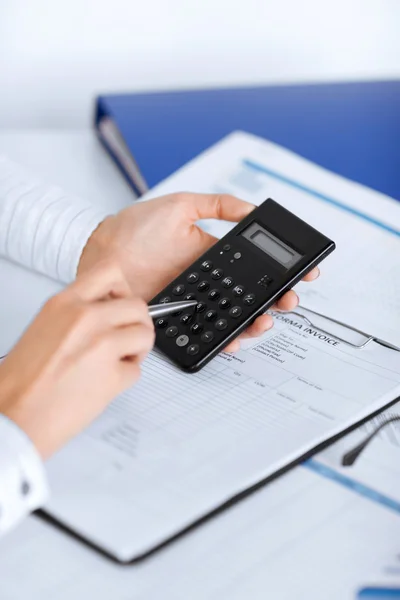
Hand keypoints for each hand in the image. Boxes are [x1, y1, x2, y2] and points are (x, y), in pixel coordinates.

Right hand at [0, 261, 154, 458]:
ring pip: (145, 334)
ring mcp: (102, 345)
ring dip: (137, 350)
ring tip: (116, 362)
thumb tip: (107, 312)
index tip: (120, 304)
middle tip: (126, 339)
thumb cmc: (22, 380)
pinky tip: (104, 383)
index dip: (123, 290)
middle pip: (138, 305)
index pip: (111, 271)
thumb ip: (76, 313)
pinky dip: (126, 378)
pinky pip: (138, 370)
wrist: (14, 415)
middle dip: (137, 324)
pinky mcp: (113, 375)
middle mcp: (85, 318)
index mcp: (65, 303)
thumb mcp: (44, 326)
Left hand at [78, 193, 318, 351]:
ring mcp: (194, 303)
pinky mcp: (179, 321)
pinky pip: (206, 334)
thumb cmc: (133, 229)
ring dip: (255, 323)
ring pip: (234, 319)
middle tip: (288, 300)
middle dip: (276, 301)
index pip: (254, 267)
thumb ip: (216, 205)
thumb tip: (251, 207)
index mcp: (213, 256)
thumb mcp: (179, 206)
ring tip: (264, 320)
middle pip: (251, 297)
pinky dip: (224, 340)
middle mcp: (208, 282)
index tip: (303, 273)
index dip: (280, 271)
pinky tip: (234, 338)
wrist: (101, 254)